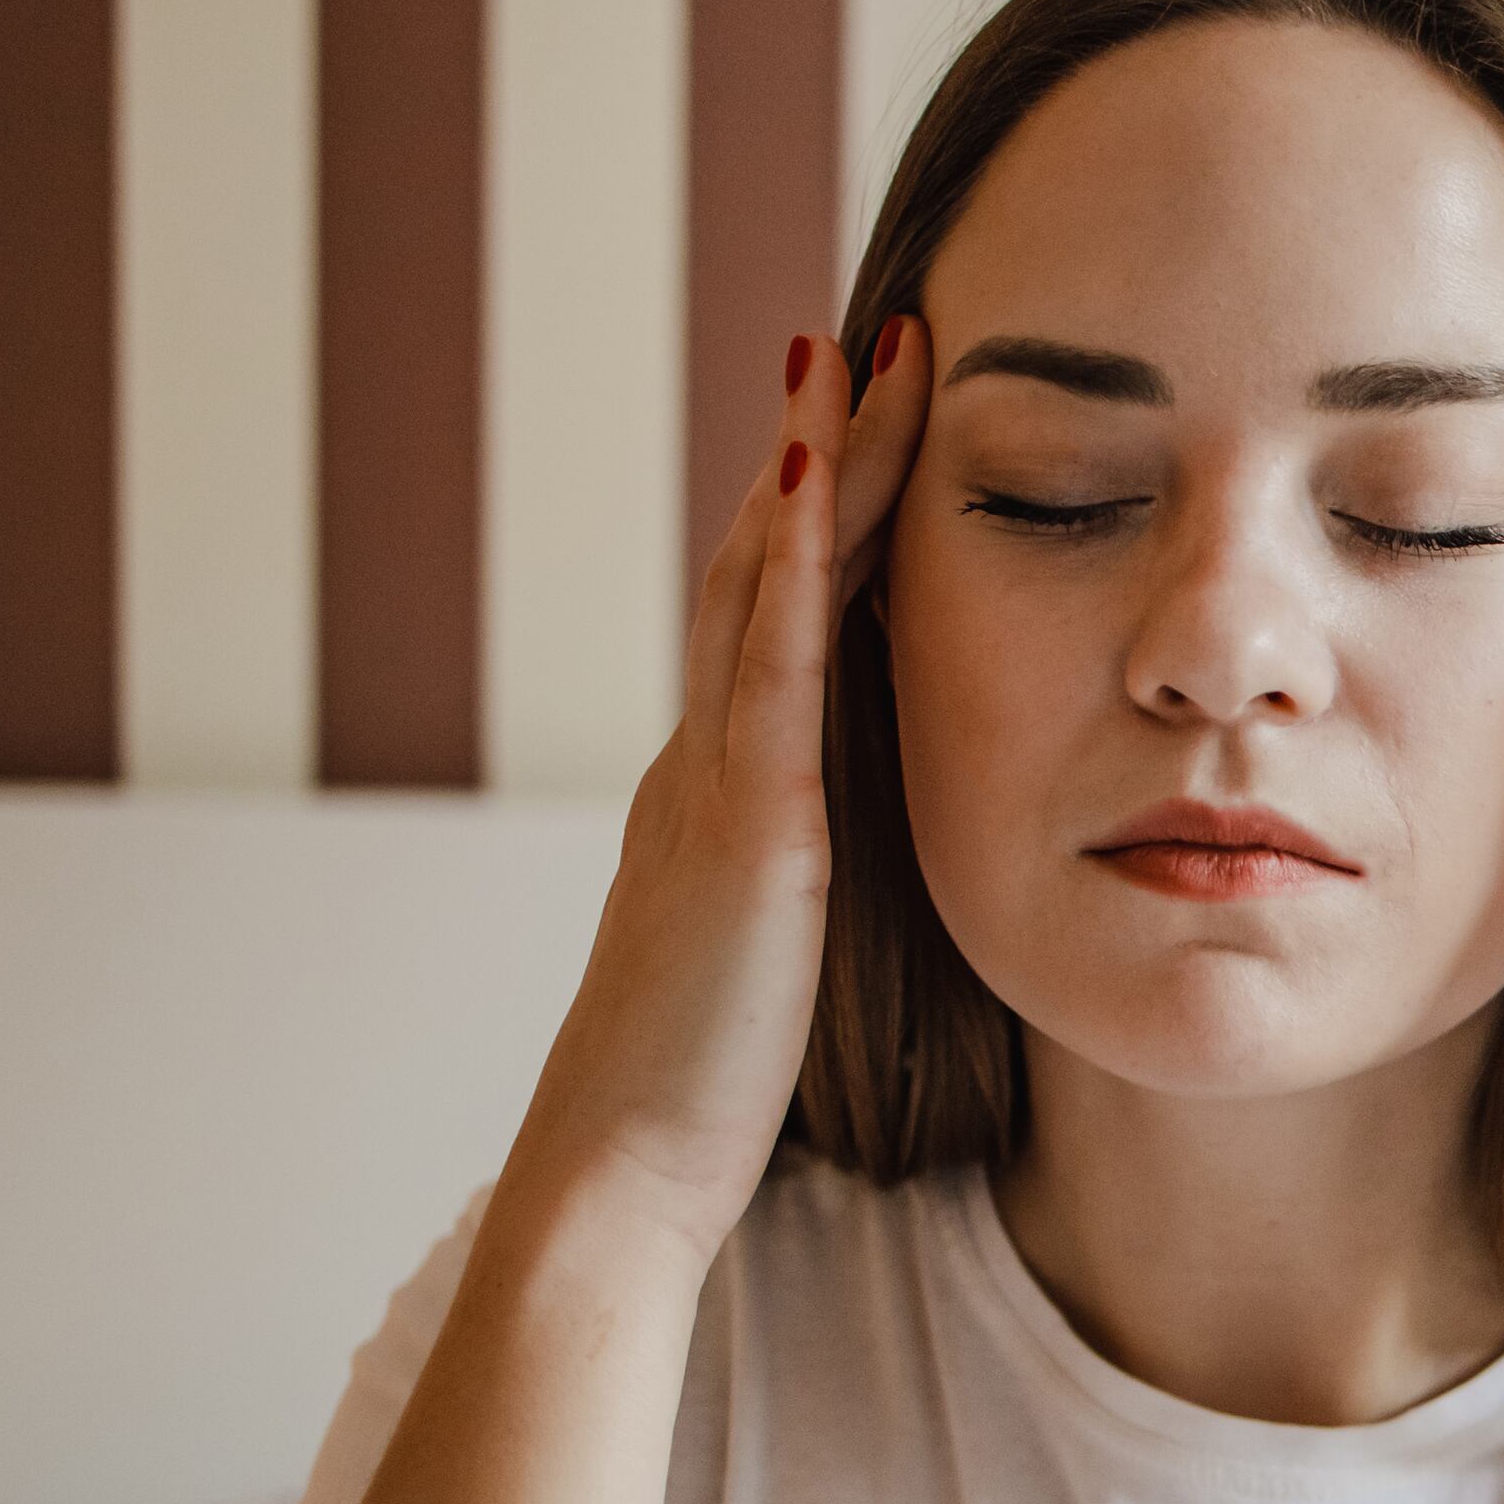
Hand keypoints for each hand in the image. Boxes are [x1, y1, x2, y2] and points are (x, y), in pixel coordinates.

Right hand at [499, 323, 930, 1272]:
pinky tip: (817, 479)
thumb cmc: (705, 1084)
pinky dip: (788, 569)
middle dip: (824, 448)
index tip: (880, 417)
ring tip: (857, 352)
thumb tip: (848, 847)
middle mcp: (706, 758)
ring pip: (760, 586)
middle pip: (765, 565)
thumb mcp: (773, 948)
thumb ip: (804, 877)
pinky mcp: (744, 829)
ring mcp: (714, 782)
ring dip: (813, 464)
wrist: (622, 1168)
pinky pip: (768, 670)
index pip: (783, 618)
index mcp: (727, 787)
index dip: (829, 512)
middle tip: (881, 334)